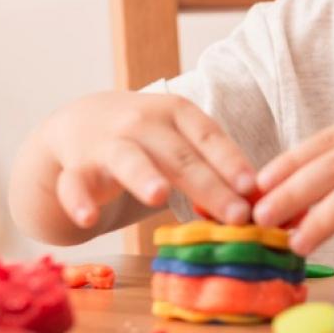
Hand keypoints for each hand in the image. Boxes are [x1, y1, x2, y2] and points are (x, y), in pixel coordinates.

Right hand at [39, 92, 256, 228]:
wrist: (75, 123)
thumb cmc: (147, 140)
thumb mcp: (179, 142)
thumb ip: (211, 167)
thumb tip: (259, 204)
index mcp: (176, 113)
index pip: (209, 136)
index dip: (232, 161)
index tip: (254, 188)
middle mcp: (142, 124)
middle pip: (179, 156)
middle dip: (209, 186)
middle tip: (236, 215)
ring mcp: (106, 145)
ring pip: (128, 160)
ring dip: (144, 176)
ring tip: (159, 196)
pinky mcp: (74, 169)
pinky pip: (74, 185)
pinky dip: (78, 201)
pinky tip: (87, 219)